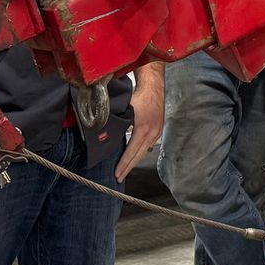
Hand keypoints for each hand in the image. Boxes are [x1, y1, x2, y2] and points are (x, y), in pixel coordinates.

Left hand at [118, 64, 165, 180]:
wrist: (153, 86)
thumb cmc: (138, 95)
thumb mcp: (126, 111)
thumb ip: (119, 124)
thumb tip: (106, 135)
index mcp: (143, 129)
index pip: (131, 152)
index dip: (123, 164)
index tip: (117, 174)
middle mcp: (152, 133)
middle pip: (139, 156)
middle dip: (128, 168)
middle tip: (119, 177)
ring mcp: (156, 132)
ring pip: (144, 152)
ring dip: (134, 161)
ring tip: (125, 170)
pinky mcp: (158, 129)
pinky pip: (148, 146)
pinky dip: (140, 153)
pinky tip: (134, 156)